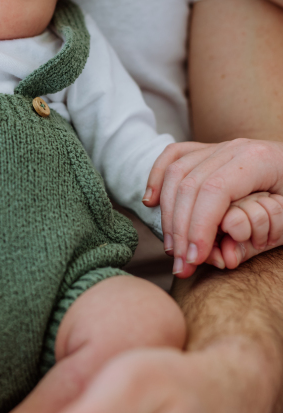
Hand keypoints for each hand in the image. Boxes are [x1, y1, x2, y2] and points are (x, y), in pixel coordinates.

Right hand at [146, 140, 282, 277]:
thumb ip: (262, 229)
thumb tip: (226, 245)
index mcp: (257, 159)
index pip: (214, 191)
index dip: (199, 227)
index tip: (196, 259)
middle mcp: (234, 147)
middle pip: (189, 184)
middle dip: (181, 229)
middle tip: (183, 265)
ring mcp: (219, 147)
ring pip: (176, 173)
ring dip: (168, 215)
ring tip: (174, 249)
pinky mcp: (208, 152)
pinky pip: (173, 157)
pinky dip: (157, 178)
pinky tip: (151, 202)